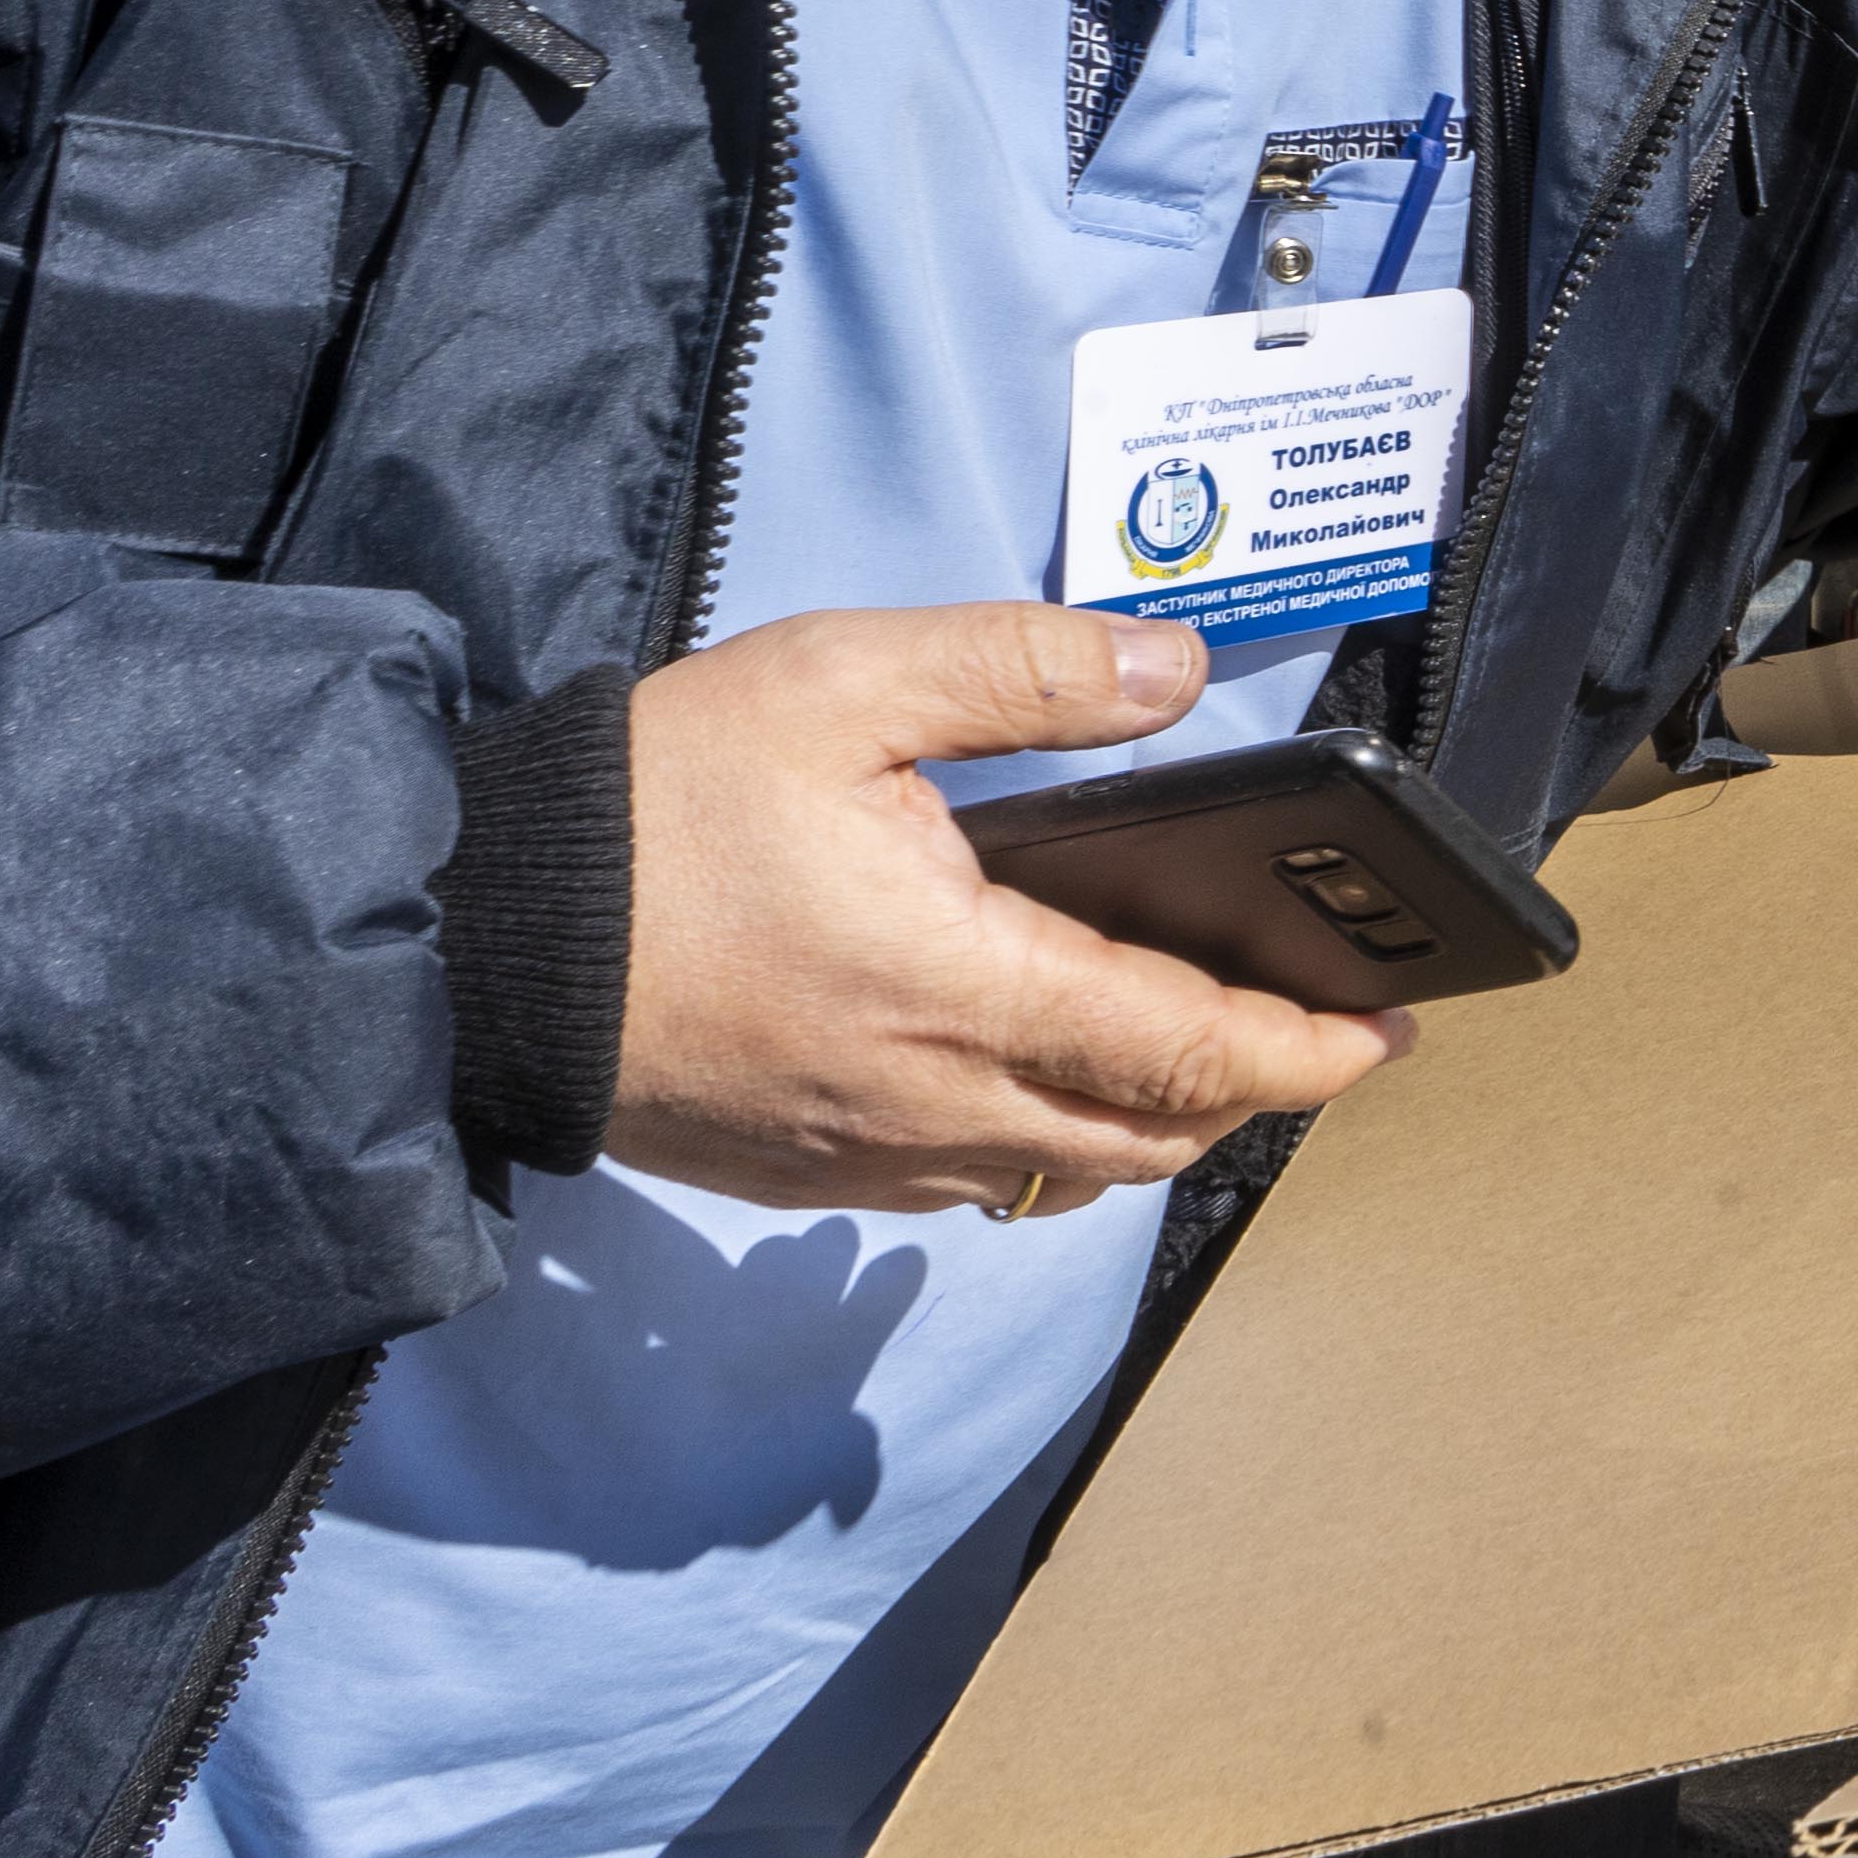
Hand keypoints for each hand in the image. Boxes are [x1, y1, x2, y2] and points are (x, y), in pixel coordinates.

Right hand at [606, 603, 1411, 1213]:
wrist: (470, 931)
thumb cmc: (651, 807)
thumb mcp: (844, 682)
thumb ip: (1026, 672)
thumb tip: (1176, 669)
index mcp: (962, 985)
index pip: (1189, 1049)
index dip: (1308, 1051)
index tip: (1387, 1030)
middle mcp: (930, 1100)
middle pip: (1150, 1136)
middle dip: (1254, 1096)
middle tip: (1318, 1037)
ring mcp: (863, 1153)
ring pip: (1064, 1177)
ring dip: (1154, 1128)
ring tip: (1204, 1056)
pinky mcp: (803, 1173)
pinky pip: (968, 1188)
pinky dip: (1044, 1148)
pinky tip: (1049, 1081)